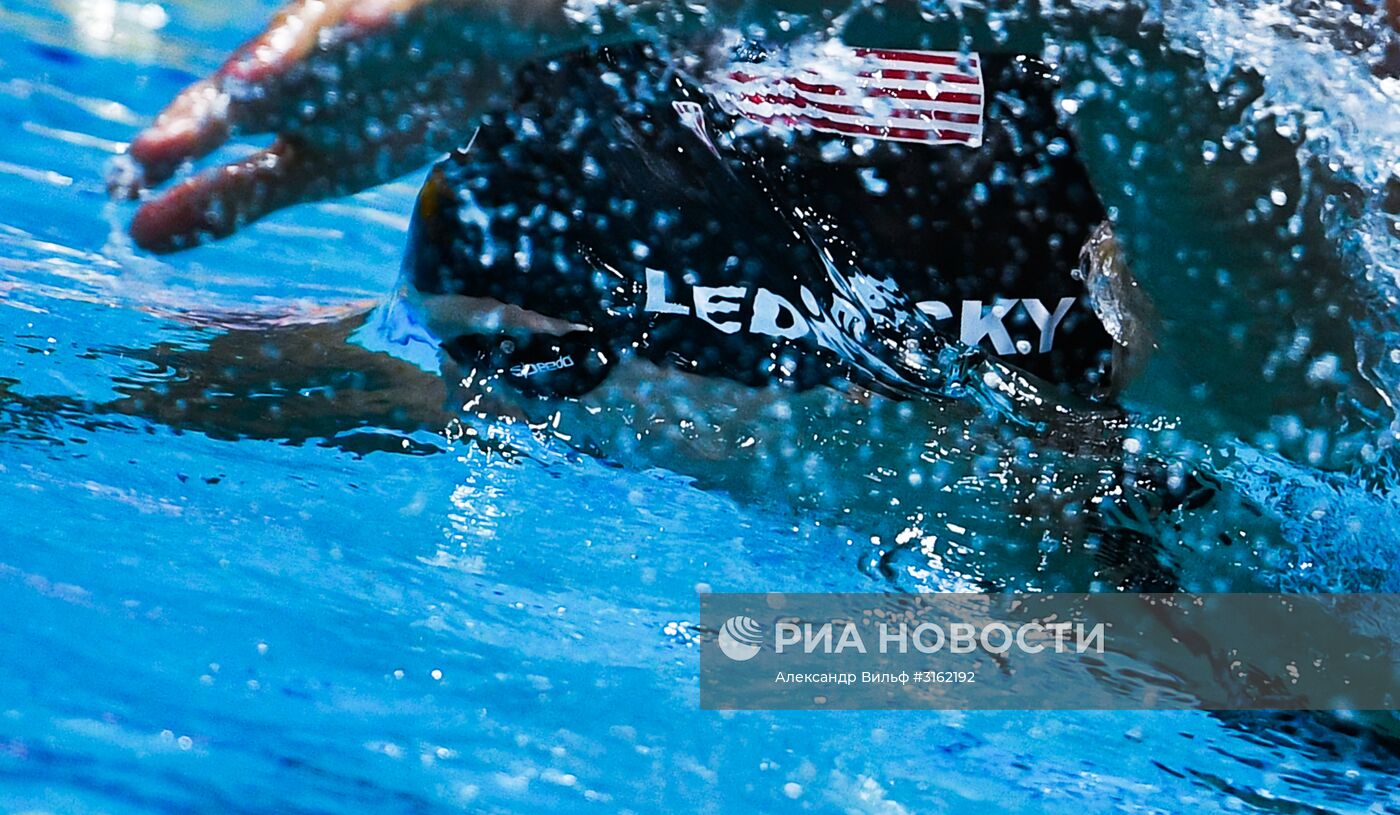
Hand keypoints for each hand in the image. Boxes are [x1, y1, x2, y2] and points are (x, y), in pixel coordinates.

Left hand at [110, 0, 516, 251]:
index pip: (217, 124)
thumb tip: (139, 238)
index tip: (125, 192)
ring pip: (313, 37)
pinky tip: (364, 27)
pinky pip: (394, 10)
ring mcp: (356, 27)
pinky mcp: (411, 7)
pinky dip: (376, 21)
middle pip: (255, 79)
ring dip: (282, 61)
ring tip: (244, 90)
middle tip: (155, 156)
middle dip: (210, 114)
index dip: (176, 151)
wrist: (479, 30)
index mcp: (281, 103)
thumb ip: (235, 195)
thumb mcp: (315, 164)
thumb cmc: (387, 97)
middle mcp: (307, 57)